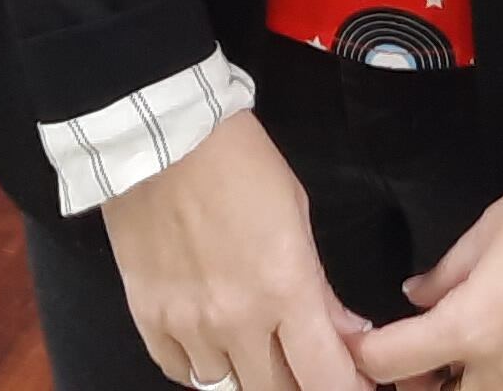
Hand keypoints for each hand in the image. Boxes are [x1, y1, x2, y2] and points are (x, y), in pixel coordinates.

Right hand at [105, 111, 369, 390]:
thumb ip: (320, 286)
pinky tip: (214, 346)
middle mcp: (237, 321)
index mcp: (285, 289)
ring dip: (248, 376)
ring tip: (257, 351)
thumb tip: (346, 331)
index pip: (325, 378)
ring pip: (226, 389)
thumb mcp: (297, 214)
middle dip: (299, 385)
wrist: (162, 136)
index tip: (354, 385)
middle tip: (304, 364)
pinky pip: (180, 372)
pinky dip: (201, 367)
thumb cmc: (239, 162)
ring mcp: (188, 325)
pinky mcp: (149, 319)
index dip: (346, 390)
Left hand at [356, 198, 502, 390]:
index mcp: (468, 330)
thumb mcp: (481, 237)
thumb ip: (443, 278)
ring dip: (480, 384)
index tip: (361, 349)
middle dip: (430, 383)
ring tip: (485, 357)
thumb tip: (416, 298)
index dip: (366, 355)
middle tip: (430, 362)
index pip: (391, 360)